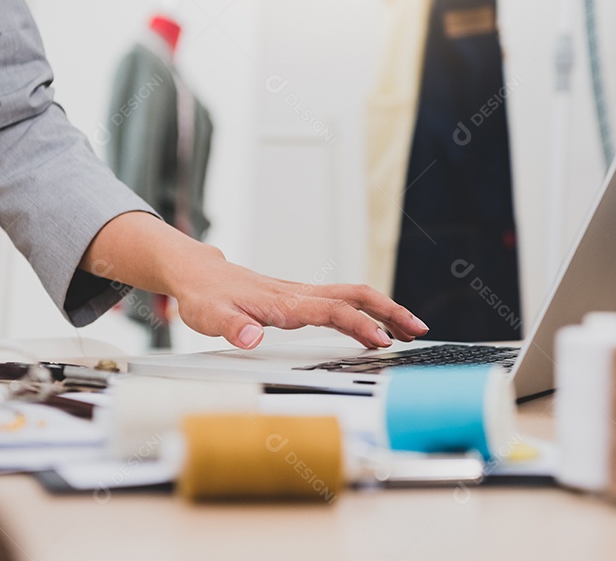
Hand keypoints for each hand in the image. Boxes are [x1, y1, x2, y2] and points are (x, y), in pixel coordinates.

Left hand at [80, 212, 427, 348]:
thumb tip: (252, 337)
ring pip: (354, 296)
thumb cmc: (204, 296)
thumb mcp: (209, 316)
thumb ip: (233, 327)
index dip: (359, 325)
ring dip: (384, 311)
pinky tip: (375, 329)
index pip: (332, 311)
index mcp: (284, 302)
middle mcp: (298, 295)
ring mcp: (302, 295)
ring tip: (410, 331)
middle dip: (390, 311)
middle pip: (356, 295)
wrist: (197, 274)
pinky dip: (366, 313)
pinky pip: (342, 303)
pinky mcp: (300, 300)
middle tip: (418, 329)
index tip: (382, 341)